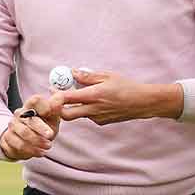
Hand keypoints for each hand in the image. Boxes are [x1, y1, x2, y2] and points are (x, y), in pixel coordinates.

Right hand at [0, 93, 62, 160]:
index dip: (43, 106)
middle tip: (50, 135)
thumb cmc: (44, 126)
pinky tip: (40, 152)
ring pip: (24, 133)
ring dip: (37, 141)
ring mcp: (12, 126)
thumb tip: (61, 99)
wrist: (28, 141)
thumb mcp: (52, 118)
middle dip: (41, 128)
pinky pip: (19, 145)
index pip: (35, 101)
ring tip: (48, 146)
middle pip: (29, 119)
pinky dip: (32, 150)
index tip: (49, 112)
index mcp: (31, 105)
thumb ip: (56, 110)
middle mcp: (20, 114)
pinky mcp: (8, 138)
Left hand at [58, 69, 183, 125]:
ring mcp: (97, 118)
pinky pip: (88, 116)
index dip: (56, 95)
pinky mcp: (102, 122)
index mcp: (93, 95)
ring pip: (78, 115)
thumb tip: (72, 72)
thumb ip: (88, 76)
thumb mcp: (107, 76)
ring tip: (79, 95)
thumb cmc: (127, 86)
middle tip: (58, 98)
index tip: (52, 89)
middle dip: (59, 108)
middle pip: (66, 115)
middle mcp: (93, 109)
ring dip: (74, 107)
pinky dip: (86, 109)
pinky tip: (95, 101)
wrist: (142, 103)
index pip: (66, 98)